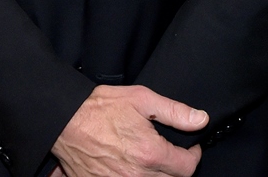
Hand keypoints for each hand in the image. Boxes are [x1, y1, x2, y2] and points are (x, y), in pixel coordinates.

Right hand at [52, 84, 207, 176]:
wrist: (67, 122)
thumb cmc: (102, 108)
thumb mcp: (142, 99)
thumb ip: (175, 112)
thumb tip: (201, 119)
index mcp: (150, 153)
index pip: (187, 168)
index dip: (193, 155)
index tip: (190, 147)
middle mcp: (137, 176)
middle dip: (176, 166)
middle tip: (170, 150)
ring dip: (159, 174)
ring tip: (152, 157)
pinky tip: (135, 166)